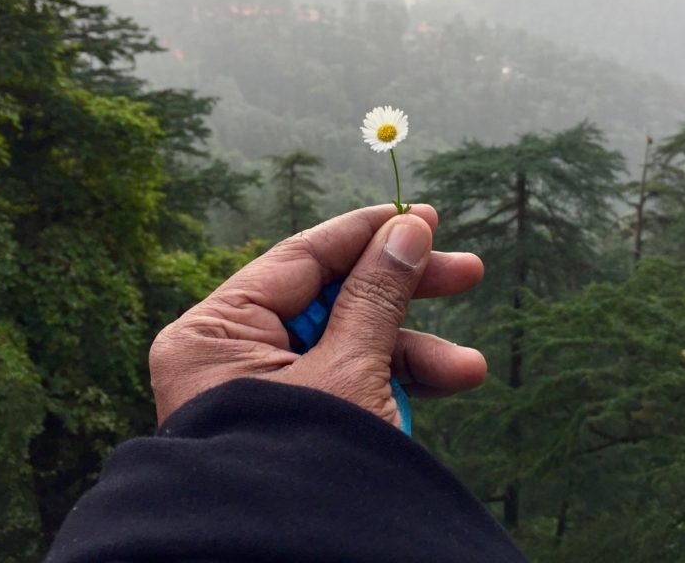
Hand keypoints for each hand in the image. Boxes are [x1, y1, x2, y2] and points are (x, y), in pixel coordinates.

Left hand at [149, 204, 487, 426]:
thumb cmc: (304, 468)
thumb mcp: (350, 370)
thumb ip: (378, 294)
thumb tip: (407, 230)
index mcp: (215, 332)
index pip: (300, 257)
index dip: (366, 234)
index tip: (422, 216)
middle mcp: (232, 354)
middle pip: (331, 297)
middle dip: (405, 292)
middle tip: (468, 271)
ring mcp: (264, 390)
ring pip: (349, 345)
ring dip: (414, 353)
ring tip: (469, 368)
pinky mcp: (295, 420)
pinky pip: (348, 383)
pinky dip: (395, 384)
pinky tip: (447, 387)